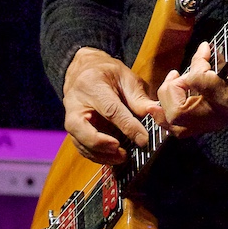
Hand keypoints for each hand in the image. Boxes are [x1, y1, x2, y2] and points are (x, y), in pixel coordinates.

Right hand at [62, 47, 161, 163]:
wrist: (84, 71)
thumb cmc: (107, 73)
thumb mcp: (126, 77)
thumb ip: (139, 98)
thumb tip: (156, 114)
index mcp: (91, 85)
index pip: (109, 109)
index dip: (127, 126)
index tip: (143, 139)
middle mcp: (75, 103)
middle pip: (80, 128)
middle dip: (100, 143)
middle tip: (120, 150)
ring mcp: (71, 118)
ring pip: (80, 142)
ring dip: (100, 154)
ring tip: (122, 157)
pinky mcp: (74, 130)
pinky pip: (82, 148)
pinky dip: (97, 156)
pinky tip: (114, 158)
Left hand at [154, 32, 227, 136]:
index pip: (198, 80)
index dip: (197, 62)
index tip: (206, 49)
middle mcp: (222, 114)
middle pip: (178, 113)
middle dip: (170, 90)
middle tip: (177, 73)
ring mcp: (215, 120)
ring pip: (176, 125)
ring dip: (164, 106)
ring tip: (168, 84)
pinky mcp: (210, 120)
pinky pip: (181, 126)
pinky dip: (168, 113)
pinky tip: (169, 94)